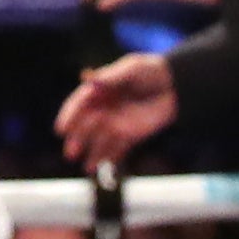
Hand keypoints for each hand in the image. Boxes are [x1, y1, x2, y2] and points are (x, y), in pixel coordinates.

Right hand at [56, 57, 177, 169]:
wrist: (175, 85)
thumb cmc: (151, 71)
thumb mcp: (132, 69)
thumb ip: (111, 77)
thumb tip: (87, 77)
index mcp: (100, 90)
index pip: (80, 104)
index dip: (70, 116)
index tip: (62, 129)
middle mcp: (104, 108)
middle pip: (86, 125)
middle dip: (78, 140)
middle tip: (71, 152)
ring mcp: (116, 123)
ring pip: (99, 140)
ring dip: (91, 153)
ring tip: (87, 168)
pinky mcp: (130, 135)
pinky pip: (116, 149)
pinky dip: (108, 158)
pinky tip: (99, 168)